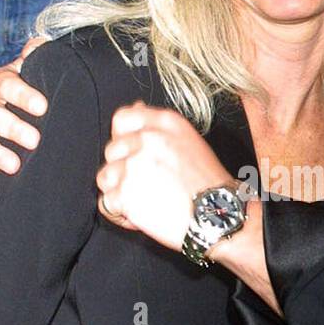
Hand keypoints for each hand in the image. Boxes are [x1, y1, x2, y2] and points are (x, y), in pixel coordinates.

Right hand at [0, 36, 49, 194]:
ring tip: (15, 165)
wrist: (17, 112)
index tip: (43, 106)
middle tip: (34, 139)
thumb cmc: (32, 92)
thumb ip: (40, 58)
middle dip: (11, 127)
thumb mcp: (38, 72)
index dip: (22, 95)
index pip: (6, 84)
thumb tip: (40, 43)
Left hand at [96, 103, 230, 248]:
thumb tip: (135, 107)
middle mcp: (148, 139)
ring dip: (120, 192)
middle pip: (111, 150)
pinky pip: (106, 203)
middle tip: (149, 186)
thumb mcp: (190, 142)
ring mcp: (134, 166)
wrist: (218, 217)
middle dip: (124, 170)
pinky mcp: (126, 193)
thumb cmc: (209, 185)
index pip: (122, 118)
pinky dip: (120, 214)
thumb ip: (158, 127)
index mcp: (166, 123)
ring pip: (105, 177)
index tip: (134, 155)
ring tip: (146, 201)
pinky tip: (142, 216)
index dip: (123, 139)